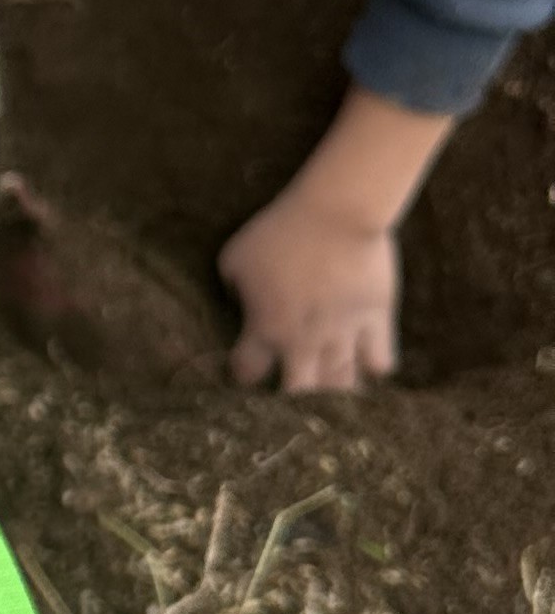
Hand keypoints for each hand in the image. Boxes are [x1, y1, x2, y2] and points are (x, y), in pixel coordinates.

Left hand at [219, 184, 401, 392]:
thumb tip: (238, 300)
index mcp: (265, 328)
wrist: (338, 211)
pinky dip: (373, 368)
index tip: (245, 370)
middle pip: (298, 395)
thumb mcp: (236, 256)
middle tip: (289, 398)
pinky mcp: (378, 320)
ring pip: (341, 386)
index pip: (248, 372)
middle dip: (290, 403)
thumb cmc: (280, 230)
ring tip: (331, 399)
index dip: (243, 374)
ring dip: (334, 394)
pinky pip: (380, 362)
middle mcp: (304, 341)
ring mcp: (344, 334)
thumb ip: (232, 287)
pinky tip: (368, 365)